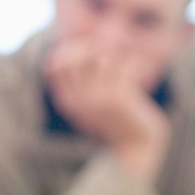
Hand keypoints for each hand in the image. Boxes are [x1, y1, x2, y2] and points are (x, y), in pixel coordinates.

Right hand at [44, 37, 170, 178]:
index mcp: (66, 101)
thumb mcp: (90, 105)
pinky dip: (134, 61)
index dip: (71, 50)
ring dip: (116, 55)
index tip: (90, 50)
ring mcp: (96, 97)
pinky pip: (123, 64)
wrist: (137, 146)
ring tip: (127, 63)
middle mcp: (77, 99)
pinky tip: (141, 65)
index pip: (54, 64)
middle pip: (73, 56)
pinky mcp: (117, 96)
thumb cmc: (116, 122)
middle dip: (90, 47)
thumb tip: (75, 48)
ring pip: (100, 56)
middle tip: (110, 53)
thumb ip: (79, 84)